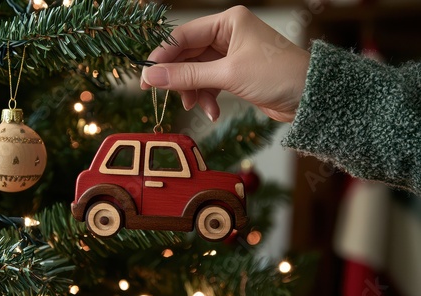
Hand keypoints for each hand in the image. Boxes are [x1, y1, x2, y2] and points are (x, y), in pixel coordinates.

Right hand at [140, 6, 309, 122]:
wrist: (310, 98)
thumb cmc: (277, 75)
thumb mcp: (228, 75)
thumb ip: (187, 76)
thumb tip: (152, 76)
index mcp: (228, 22)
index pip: (183, 36)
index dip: (162, 57)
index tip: (145, 77)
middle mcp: (228, 34)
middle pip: (188, 55)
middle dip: (179, 78)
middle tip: (162, 95)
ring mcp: (232, 55)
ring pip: (198, 72)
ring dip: (194, 91)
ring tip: (197, 107)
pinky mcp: (236, 74)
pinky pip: (211, 83)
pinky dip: (208, 98)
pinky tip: (213, 112)